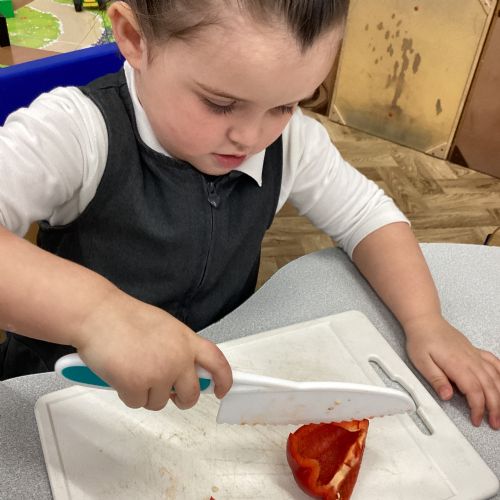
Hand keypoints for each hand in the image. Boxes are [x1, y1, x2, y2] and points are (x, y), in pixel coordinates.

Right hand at [70, 289, 232, 410]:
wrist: (98, 314)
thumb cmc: (125, 317)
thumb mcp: (165, 328)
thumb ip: (179, 347)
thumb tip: (186, 369)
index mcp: (186, 340)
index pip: (217, 363)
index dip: (224, 380)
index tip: (220, 390)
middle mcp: (178, 358)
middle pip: (191, 394)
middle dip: (179, 399)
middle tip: (165, 391)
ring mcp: (159, 372)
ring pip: (160, 403)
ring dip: (146, 393)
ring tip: (132, 369)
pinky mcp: (137, 385)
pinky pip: (136, 403)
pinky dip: (126, 393)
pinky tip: (119, 374)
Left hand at [404, 314, 499, 429]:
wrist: (425, 321)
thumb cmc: (421, 340)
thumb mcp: (421, 361)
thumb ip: (436, 379)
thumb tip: (447, 396)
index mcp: (457, 364)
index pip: (474, 391)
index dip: (478, 408)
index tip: (476, 419)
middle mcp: (470, 360)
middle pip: (490, 387)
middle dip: (495, 408)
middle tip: (494, 423)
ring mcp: (475, 355)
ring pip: (496, 377)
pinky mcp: (475, 352)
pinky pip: (495, 363)